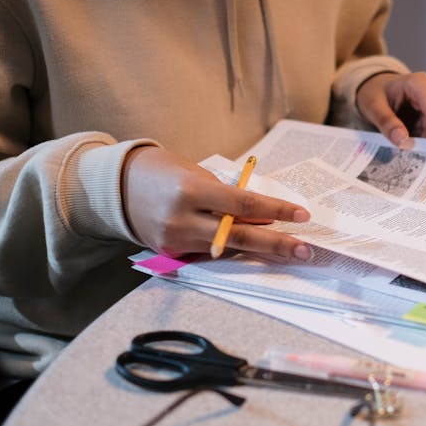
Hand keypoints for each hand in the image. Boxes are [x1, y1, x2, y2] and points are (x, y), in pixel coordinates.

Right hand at [121, 146, 311, 259]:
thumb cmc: (165, 171)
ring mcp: (174, 240)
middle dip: (276, 244)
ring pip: (227, 250)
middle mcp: (182, 219)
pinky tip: (253, 252)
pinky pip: (209, 254)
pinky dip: (231, 251)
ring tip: (288, 252)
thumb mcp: (199, 175)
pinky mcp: (170, 254)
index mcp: (191, 191)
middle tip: (305, 250)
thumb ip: (228, 198)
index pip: (243, 205)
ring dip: (260, 252)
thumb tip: (263, 218)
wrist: (119, 186)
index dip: (275, 212)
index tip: (301, 215)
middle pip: (239, 236)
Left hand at [356, 71, 425, 147]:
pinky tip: (407, 133)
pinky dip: (420, 136)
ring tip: (399, 134)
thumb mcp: (373, 107)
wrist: (379, 88)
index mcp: (419, 83)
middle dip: (420, 139)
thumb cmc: (376, 93)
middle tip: (402, 149)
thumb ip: (387, 123)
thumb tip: (403, 141)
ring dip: (419, 138)